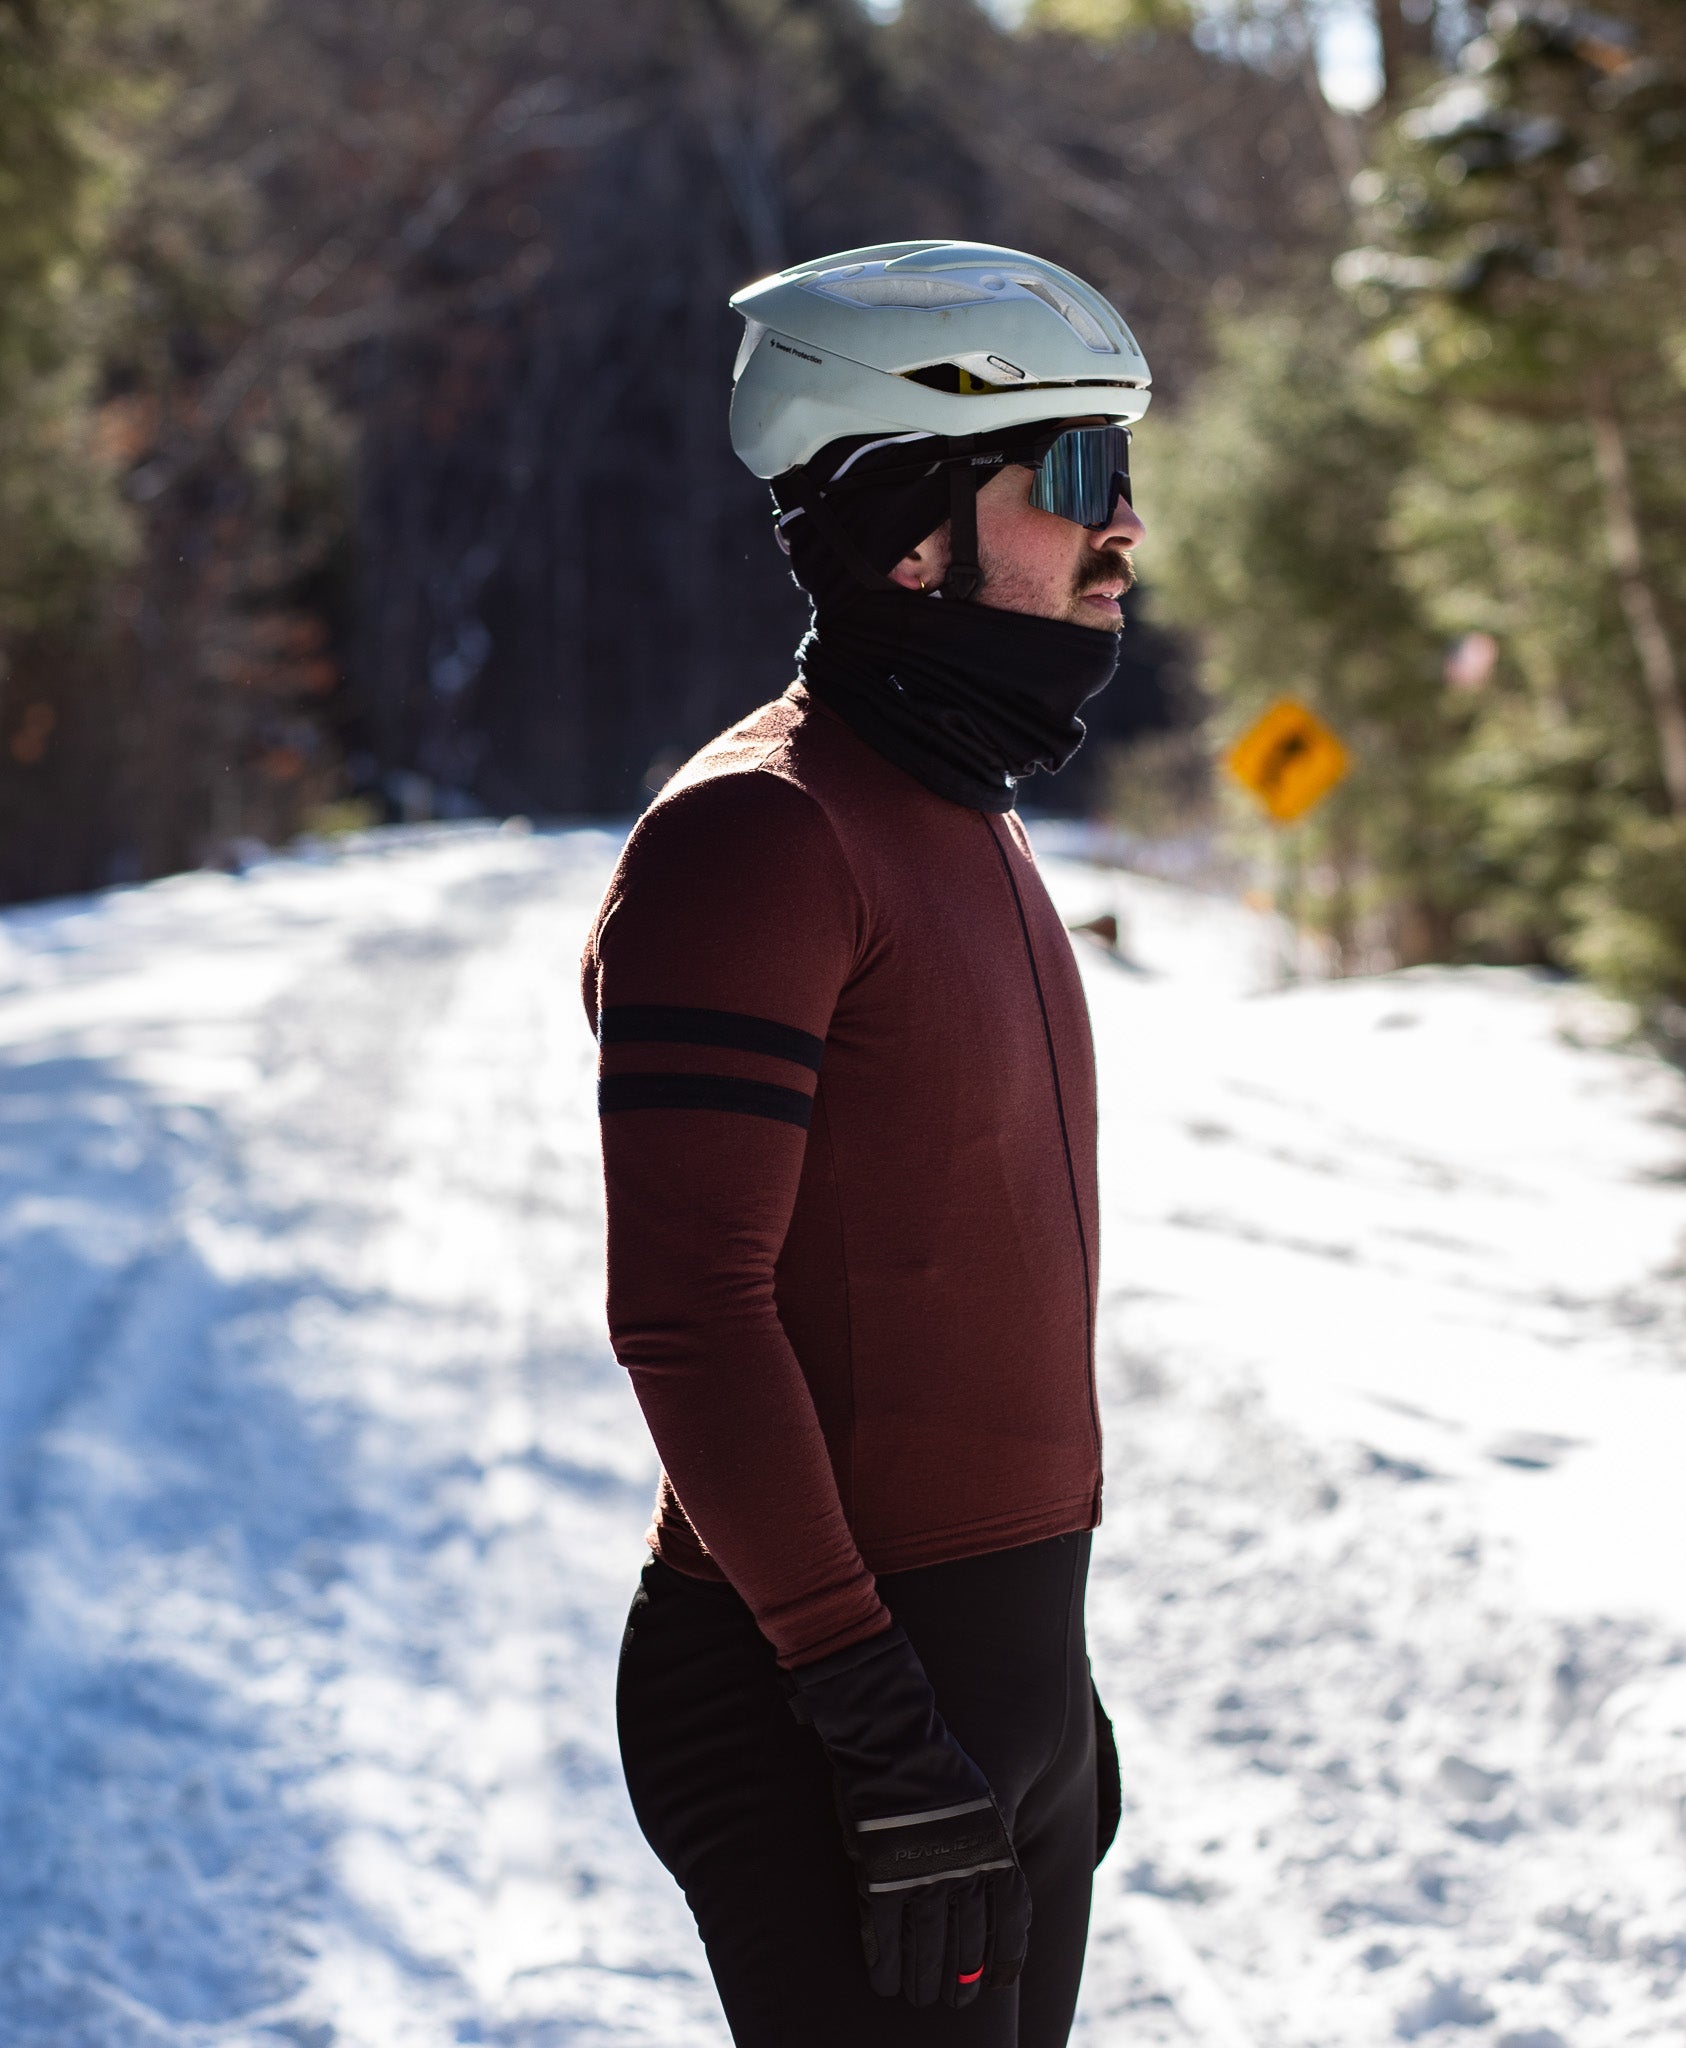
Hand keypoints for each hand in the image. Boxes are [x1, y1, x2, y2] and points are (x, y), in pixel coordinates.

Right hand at [789, 1624, 1031, 2007]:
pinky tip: (884, 1983)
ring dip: (923, 1983)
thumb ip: (992, 1852)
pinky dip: (885, 1965)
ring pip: (928, 1952)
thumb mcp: (984, 1806)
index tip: (1000, 1983)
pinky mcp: (882, 1878)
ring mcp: (923, 1878)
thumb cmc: (938, 1765)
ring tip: (919, 2000)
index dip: (1006, 1959)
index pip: (1011, 1924)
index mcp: (997, 1854)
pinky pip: (886, 1938)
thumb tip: (1003, 1900)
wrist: (895, 1737)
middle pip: (969, 1948)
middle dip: (962, 1983)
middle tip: (955, 2002)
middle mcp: (966, 1873)